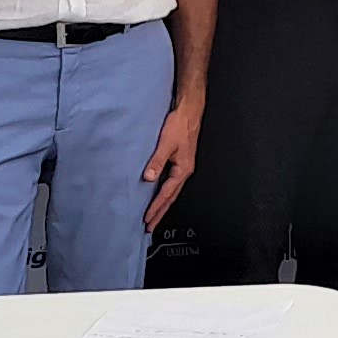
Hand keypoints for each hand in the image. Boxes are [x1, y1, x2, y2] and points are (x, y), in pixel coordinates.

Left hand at [143, 99, 201, 229]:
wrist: (189, 111)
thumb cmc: (180, 124)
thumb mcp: (166, 143)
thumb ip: (157, 161)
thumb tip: (149, 178)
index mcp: (182, 170)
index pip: (166, 194)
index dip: (156, 208)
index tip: (147, 219)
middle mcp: (184, 171)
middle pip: (170, 198)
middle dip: (160, 213)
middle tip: (150, 227)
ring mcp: (183, 167)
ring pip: (171, 192)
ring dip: (162, 205)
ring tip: (153, 216)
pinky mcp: (180, 161)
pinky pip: (171, 183)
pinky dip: (164, 193)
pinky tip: (157, 194)